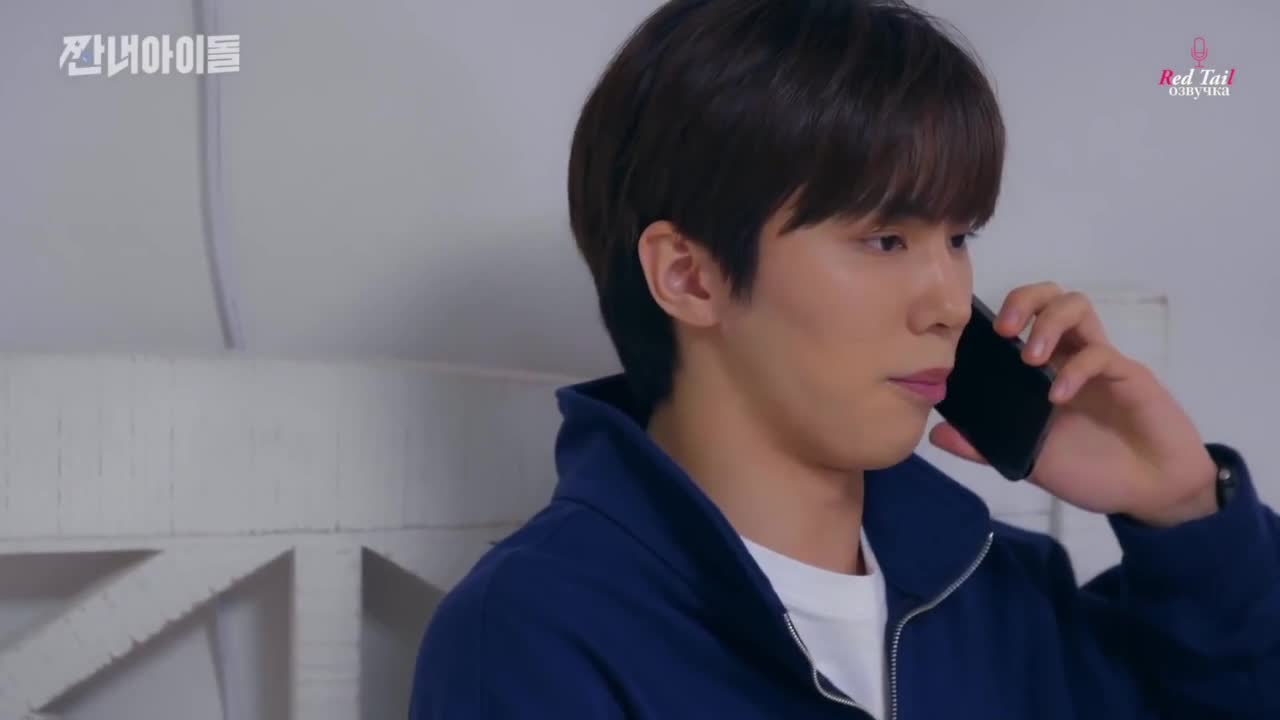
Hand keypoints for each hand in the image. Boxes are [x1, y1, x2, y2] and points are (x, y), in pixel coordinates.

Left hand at [928, 283, 1218, 527]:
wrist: (1150, 493)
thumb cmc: (1093, 470)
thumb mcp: (1030, 461)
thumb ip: (985, 447)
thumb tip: (936, 434)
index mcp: (1044, 371)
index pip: (1021, 320)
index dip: (997, 315)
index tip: (971, 336)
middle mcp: (1070, 357)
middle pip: (1051, 296)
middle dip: (1024, 300)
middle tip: (1004, 331)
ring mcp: (1100, 362)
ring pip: (1077, 306)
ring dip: (1049, 322)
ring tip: (1030, 358)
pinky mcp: (1129, 375)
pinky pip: (1101, 353)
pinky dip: (1074, 369)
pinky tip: (1059, 396)